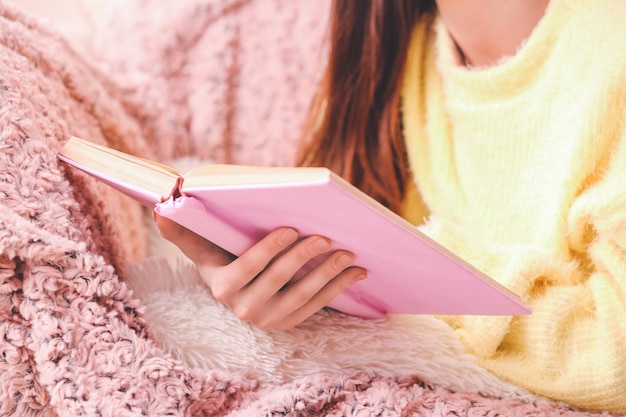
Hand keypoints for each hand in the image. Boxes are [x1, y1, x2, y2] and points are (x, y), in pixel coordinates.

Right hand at [154, 214, 366, 329]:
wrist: (235, 287)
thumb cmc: (220, 257)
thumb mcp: (201, 246)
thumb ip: (183, 230)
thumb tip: (160, 209)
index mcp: (222, 287)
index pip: (248, 267)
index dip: (270, 249)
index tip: (292, 227)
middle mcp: (244, 309)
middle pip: (280, 280)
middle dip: (305, 258)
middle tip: (327, 236)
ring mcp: (269, 319)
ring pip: (303, 296)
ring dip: (329, 275)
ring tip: (349, 254)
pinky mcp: (289, 323)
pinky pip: (318, 306)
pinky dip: (339, 289)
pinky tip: (357, 272)